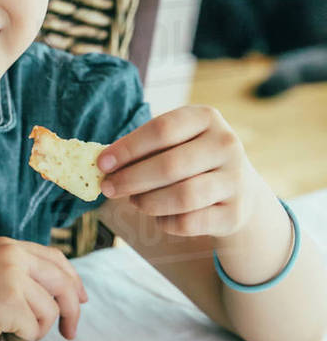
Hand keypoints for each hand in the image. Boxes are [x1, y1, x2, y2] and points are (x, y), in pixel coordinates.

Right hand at [0, 236, 87, 340]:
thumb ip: (19, 275)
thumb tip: (55, 296)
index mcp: (9, 246)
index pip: (56, 258)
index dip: (73, 280)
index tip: (81, 299)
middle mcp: (14, 256)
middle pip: (63, 284)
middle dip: (71, 311)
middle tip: (69, 332)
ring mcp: (13, 278)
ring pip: (49, 312)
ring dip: (34, 330)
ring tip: (7, 332)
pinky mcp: (10, 302)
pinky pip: (33, 329)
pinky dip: (21, 339)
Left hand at [97, 105, 261, 237]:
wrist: (238, 190)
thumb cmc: (189, 161)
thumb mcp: (173, 144)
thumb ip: (142, 149)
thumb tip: (103, 164)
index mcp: (206, 118)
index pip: (162, 129)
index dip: (128, 148)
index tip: (102, 164)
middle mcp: (226, 144)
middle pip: (170, 165)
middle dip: (131, 179)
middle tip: (108, 188)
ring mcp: (235, 179)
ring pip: (182, 196)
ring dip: (148, 202)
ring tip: (134, 201)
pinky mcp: (235, 213)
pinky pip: (189, 222)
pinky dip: (166, 222)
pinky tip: (161, 217)